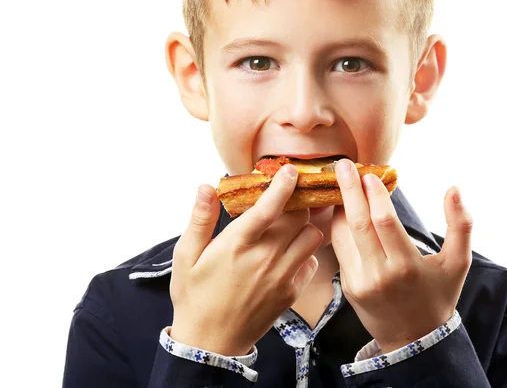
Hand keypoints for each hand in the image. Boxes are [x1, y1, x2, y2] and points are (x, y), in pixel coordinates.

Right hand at [170, 164, 322, 355]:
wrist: (210, 344)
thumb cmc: (194, 295)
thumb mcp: (186, 256)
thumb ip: (200, 219)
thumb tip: (206, 187)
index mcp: (237, 245)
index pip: (268, 208)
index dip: (283, 185)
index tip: (291, 169)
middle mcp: (264, 258)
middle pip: (299, 217)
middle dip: (298, 201)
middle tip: (292, 194)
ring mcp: (281, 277)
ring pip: (312, 237)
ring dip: (305, 225)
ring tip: (291, 223)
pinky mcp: (291, 292)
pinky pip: (312, 262)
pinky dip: (307, 251)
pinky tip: (291, 250)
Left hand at [330, 159, 472, 352]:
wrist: (415, 339)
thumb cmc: (439, 295)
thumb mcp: (458, 263)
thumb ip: (461, 225)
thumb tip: (454, 188)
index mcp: (406, 267)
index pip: (384, 223)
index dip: (374, 195)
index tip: (369, 173)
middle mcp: (379, 274)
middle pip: (357, 224)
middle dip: (348, 190)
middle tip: (342, 164)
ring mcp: (359, 281)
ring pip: (342, 235)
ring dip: (339, 205)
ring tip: (339, 180)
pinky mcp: (347, 285)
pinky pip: (340, 248)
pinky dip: (338, 224)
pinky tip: (341, 205)